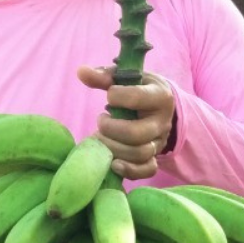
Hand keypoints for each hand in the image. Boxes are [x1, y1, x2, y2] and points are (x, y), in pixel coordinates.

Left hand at [77, 65, 175, 180]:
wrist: (159, 106)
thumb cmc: (138, 88)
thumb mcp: (126, 78)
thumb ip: (104, 76)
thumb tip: (81, 72)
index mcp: (160, 96)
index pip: (138, 98)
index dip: (116, 97)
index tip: (109, 95)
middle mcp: (162, 121)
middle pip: (137, 133)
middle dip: (111, 129)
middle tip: (101, 121)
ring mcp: (159, 142)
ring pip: (139, 153)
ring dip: (113, 148)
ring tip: (101, 137)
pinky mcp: (154, 157)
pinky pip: (147, 170)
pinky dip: (129, 170)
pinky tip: (112, 163)